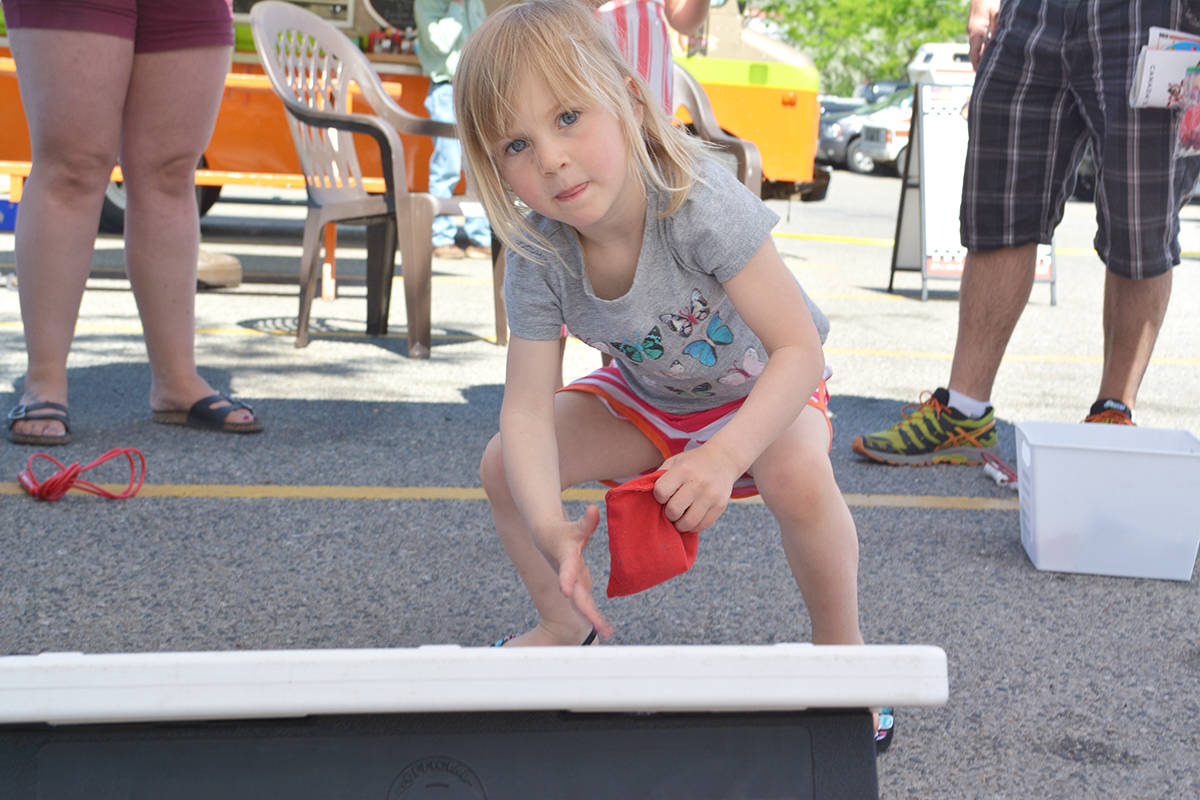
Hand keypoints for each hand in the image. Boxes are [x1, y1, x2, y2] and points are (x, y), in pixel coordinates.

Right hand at [539, 505, 614, 639]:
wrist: (547, 541)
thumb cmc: (562, 533)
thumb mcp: (575, 527)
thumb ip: (586, 522)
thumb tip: (595, 509)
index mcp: (566, 562)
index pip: (566, 572)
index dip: (566, 580)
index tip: (565, 592)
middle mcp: (568, 578)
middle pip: (577, 597)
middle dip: (588, 612)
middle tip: (601, 628)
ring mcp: (573, 585)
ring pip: (582, 605)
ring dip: (593, 620)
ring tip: (608, 633)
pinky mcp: (578, 589)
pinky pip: (586, 605)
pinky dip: (594, 617)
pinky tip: (606, 629)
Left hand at [652, 442, 740, 533]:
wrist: (723, 459)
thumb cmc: (692, 463)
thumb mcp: (675, 461)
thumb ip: (659, 476)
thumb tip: (643, 496)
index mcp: (684, 470)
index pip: (661, 492)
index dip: (659, 496)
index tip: (663, 495)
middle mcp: (698, 483)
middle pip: (673, 510)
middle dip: (668, 513)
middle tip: (670, 509)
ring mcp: (711, 496)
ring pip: (688, 523)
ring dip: (679, 524)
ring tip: (678, 517)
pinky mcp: (720, 506)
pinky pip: (701, 526)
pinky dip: (692, 526)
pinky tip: (690, 518)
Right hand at [967, 0, 999, 69]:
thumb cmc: (989, 0)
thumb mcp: (996, 13)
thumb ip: (997, 28)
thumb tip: (998, 43)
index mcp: (977, 31)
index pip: (974, 53)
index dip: (976, 64)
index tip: (979, 74)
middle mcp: (972, 31)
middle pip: (973, 52)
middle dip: (977, 63)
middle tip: (983, 74)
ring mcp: (972, 28)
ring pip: (975, 45)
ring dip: (980, 55)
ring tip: (986, 65)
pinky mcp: (975, 24)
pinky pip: (977, 39)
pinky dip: (981, 46)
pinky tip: (988, 49)